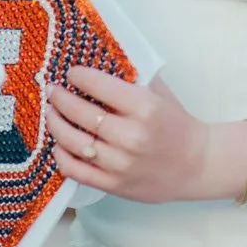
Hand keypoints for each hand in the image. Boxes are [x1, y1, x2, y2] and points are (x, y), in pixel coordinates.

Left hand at [45, 67, 209, 203]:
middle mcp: (131, 136)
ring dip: (56, 125)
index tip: (71, 73)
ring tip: (50, 113)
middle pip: (82, 114)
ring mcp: (121, 164)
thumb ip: (133, 77)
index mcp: (145, 107)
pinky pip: (77, 171)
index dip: (79, 77)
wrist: (196, 164)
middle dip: (61, 99)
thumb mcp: (160, 93)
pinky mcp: (115, 185)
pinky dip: (62, 157)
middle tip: (52, 90)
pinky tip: (58, 145)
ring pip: (75, 143)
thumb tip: (100, 60)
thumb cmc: (176, 124)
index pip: (100, 86)